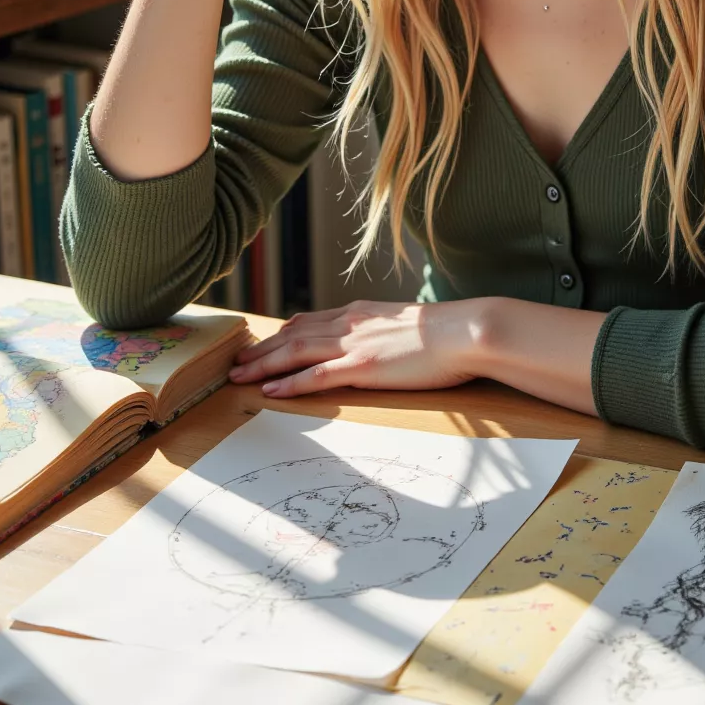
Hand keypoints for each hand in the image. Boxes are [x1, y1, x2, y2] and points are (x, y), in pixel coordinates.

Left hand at [227, 298, 484, 397]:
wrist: (466, 331)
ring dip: (264, 364)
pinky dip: (289, 383)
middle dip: (263, 349)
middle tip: (237, 361)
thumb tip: (386, 342)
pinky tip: (269, 390)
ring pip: (295, 352)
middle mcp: (350, 323)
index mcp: (362, 313)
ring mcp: (354, 344)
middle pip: (294, 334)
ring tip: (239, 376)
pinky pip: (315, 376)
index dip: (285, 332)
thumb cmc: (449, 333)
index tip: (266, 341)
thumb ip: (389, 332)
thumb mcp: (411, 326)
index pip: (313, 321)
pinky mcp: (361, 366)